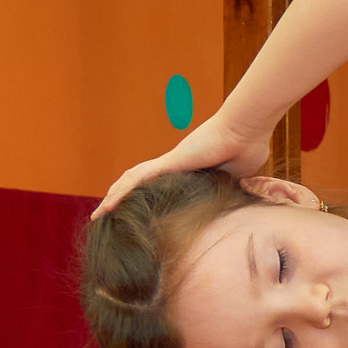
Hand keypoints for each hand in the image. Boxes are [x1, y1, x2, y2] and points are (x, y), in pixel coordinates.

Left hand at [91, 114, 272, 219]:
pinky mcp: (169, 162)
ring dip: (113, 197)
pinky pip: (137, 179)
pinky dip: (121, 192)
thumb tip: (235, 204)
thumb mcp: (238, 179)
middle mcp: (173, 165)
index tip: (138, 213)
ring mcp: (169, 162)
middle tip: (106, 216)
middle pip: (138, 183)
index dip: (146, 198)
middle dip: (121, 199)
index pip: (160, 187)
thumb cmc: (247, 148)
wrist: (246, 131)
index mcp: (188, 171)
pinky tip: (108, 206)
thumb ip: (231, 189)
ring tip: (99, 215)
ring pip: (131, 181)